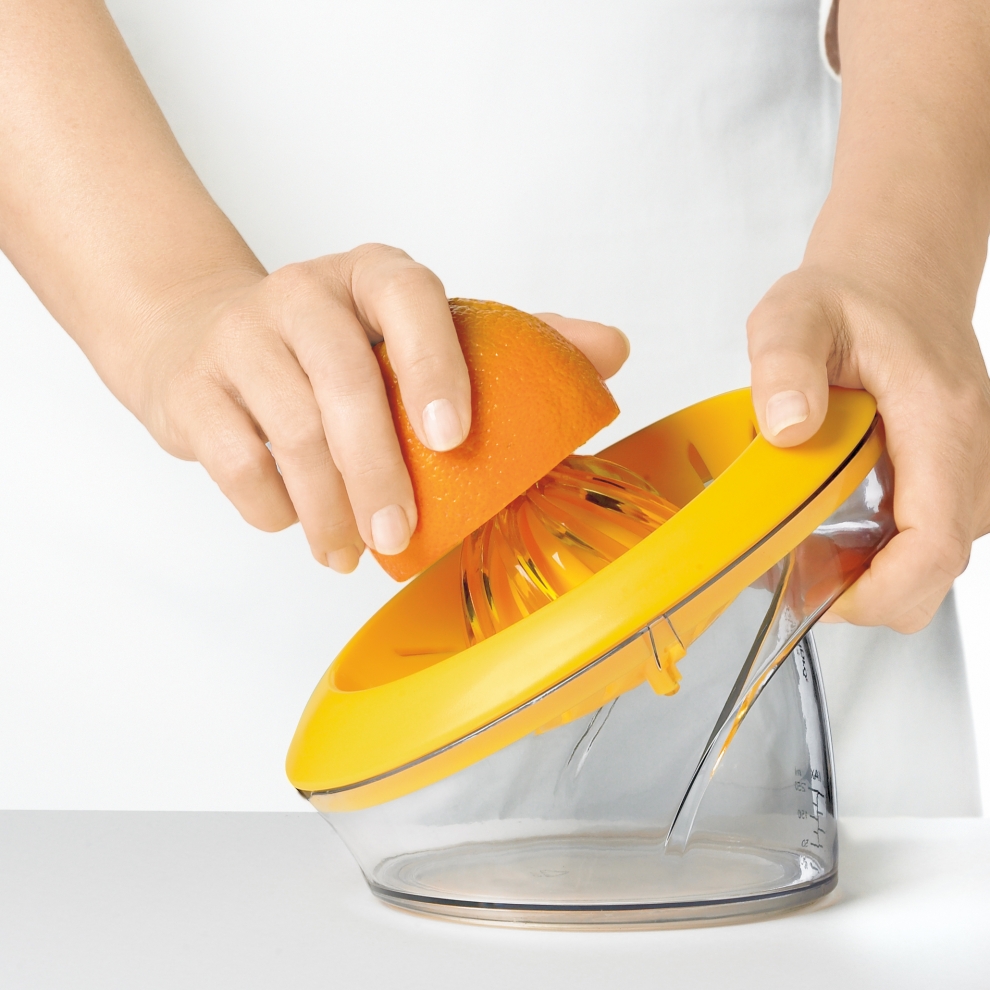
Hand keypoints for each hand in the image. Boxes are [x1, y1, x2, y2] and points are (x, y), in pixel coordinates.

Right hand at [134, 244, 628, 572]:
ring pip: (290, 433)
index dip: (435, 363)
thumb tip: (614, 350)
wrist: (198, 336)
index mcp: (372, 276)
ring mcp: (239, 339)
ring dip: (329, 510)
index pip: (409, 297)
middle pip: (343, 384)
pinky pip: (238, 464)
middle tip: (401, 539)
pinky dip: (276, 509)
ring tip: (353, 553)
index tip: (454, 439)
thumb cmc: (337, 348)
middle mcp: (303, 295)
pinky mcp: (193, 391)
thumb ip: (515, 341)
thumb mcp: (416, 331)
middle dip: (379, 473)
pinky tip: (300, 525)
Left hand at [747, 263, 989, 631]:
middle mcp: (968, 451)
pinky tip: (830, 534)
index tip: (828, 597)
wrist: (896, 275)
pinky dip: (879, 554)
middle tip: (800, 578)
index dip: (886, 589)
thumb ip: (784, 364)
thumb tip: (787, 427)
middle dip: (870, 594)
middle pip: (938, 568)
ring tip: (806, 554)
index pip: (937, 541)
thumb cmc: (852, 293)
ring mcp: (963, 468)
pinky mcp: (947, 475)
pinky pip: (923, 538)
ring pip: (933, 562)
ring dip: (872, 577)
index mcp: (939, 419)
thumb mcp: (794, 314)